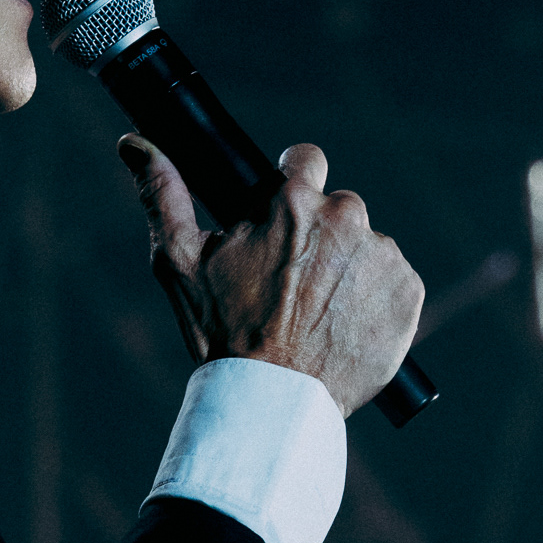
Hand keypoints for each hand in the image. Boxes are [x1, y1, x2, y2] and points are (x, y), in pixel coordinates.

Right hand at [118, 135, 424, 417]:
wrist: (275, 399)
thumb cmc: (223, 333)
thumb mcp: (180, 262)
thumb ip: (162, 195)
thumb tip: (134, 144)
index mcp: (294, 201)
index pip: (305, 160)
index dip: (293, 186)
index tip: (285, 218)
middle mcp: (347, 218)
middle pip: (338, 208)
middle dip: (320, 236)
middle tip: (295, 283)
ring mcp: (382, 255)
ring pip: (367, 247)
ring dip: (349, 269)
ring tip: (320, 313)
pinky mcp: (408, 291)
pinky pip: (394, 282)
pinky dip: (376, 300)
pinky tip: (348, 326)